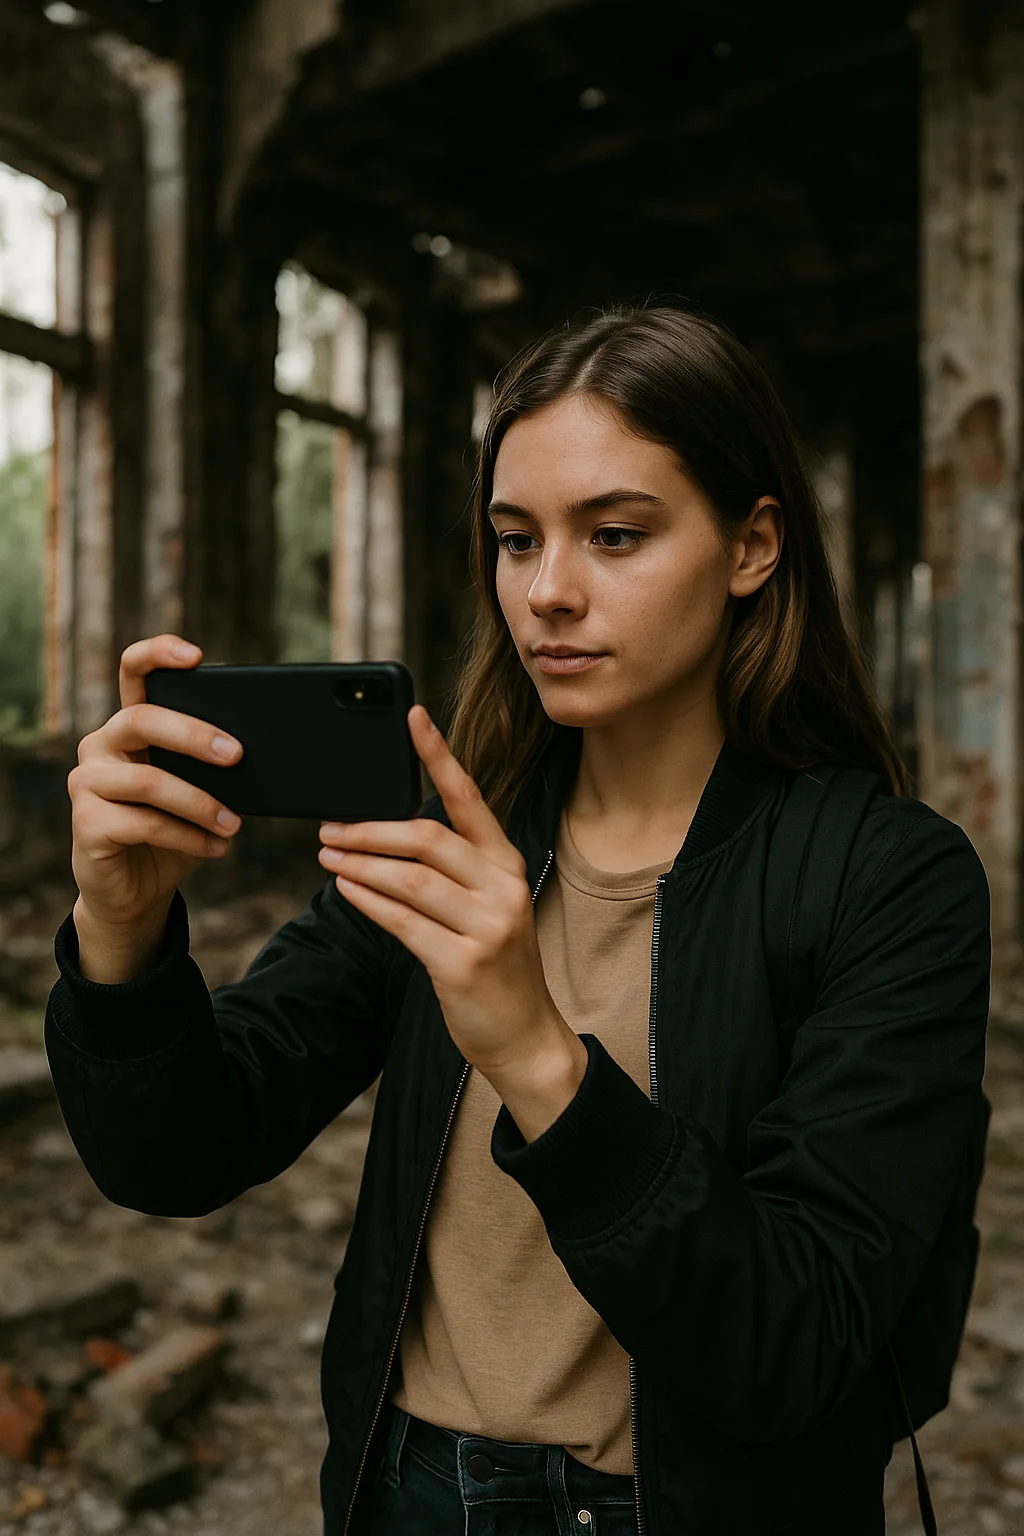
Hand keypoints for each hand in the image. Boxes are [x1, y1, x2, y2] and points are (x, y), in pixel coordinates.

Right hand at [68, 634, 244, 932]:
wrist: (136, 891)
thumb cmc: (172, 832)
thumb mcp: (198, 792)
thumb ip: (213, 766)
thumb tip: (257, 753)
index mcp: (130, 727)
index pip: (134, 673)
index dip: (158, 654)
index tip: (196, 655)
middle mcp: (100, 745)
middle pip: (142, 720)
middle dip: (194, 734)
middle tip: (237, 755)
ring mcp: (87, 783)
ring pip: (149, 780)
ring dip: (201, 803)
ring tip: (235, 824)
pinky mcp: (86, 823)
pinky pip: (145, 823)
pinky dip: (189, 836)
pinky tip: (216, 847)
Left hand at [318, 705, 572, 1085]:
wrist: (524, 1035)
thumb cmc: (493, 963)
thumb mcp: (484, 905)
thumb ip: (451, 869)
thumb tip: (385, 831)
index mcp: (506, 863)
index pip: (469, 797)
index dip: (438, 755)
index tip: (412, 717)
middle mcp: (502, 887)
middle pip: (428, 837)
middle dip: (371, 829)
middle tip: (330, 827)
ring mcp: (487, 926)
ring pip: (410, 878)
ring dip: (360, 863)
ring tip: (328, 855)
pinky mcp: (463, 963)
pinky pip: (403, 922)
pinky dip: (368, 901)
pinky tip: (345, 888)